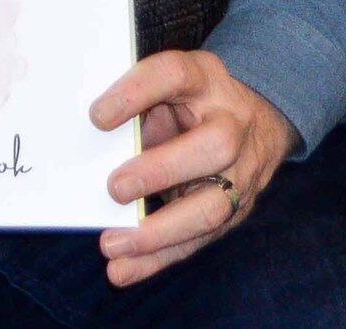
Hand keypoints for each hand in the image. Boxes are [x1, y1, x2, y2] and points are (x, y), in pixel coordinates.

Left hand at [91, 49, 295, 288]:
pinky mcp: (236, 210)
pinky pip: (198, 240)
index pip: (174, 75)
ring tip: (112, 246)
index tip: (97, 116)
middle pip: (213, 147)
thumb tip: (89, 141)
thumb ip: (137, 108)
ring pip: (211, 207)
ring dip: (158, 233)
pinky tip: (123, 270)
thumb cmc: (190, 102)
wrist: (256, 121)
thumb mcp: (167, 88)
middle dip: (162, 171)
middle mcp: (232, 124)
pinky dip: (157, 258)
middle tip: (115, 188)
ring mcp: (241, 172)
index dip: (136, 92)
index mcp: (206, 79)